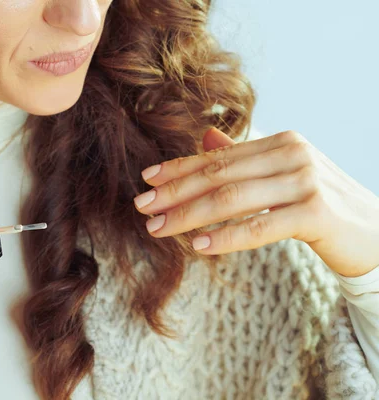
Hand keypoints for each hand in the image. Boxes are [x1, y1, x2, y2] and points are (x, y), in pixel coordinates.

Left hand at [134, 127, 378, 277]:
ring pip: (232, 199)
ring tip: (157, 228)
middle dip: (175, 191)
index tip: (147, 179)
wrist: (377, 232)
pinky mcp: (316, 213)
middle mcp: (292, 153)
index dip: (179, 167)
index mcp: (281, 142)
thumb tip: (206, 138)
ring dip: (188, 215)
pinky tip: (199, 246)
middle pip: (219, 174)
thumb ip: (245, 158)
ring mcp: (305, 181)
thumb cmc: (322, 205)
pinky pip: (260, 226)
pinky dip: (226, 236)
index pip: (218, 155)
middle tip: (141, 206)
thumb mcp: (283, 175)